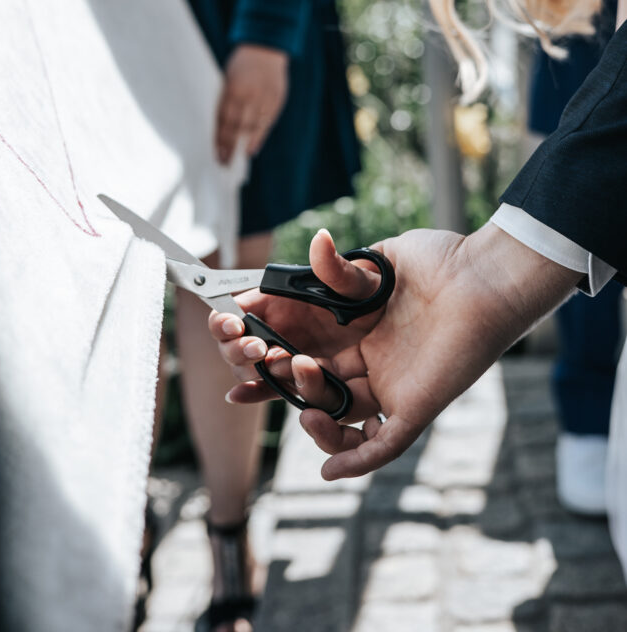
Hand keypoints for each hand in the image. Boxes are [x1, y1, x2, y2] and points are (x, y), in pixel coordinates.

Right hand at [209, 225, 579, 478]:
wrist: (488, 278)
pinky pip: (381, 446)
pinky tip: (327, 470)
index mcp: (347, 328)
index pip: (291, 343)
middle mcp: (362, 361)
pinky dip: (354, 460)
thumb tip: (316, 244)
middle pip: (303, 382)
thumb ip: (340, 270)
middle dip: (266, 375)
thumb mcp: (380, 262)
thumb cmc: (440, 262)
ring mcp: (387, 387)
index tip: (227, 329)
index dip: (257, 344)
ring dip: (306, 405)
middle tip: (248, 356)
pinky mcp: (414, 407)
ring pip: (334, 413)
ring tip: (297, 369)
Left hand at [215, 44, 288, 163]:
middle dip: (230, 146)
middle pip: (239, 127)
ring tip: (238, 158)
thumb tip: (220, 126)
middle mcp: (250, 96)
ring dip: (245, 144)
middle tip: (224, 162)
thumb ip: (226, 100)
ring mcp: (265, 98)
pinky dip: (259, 136)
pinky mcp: (277, 100)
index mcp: (233, 89)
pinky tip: (252, 147)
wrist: (266, 47)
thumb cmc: (240, 64)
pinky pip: (267, 122)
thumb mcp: (228, 78)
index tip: (216, 153)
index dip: (220, 139)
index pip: (225, 120)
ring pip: (254, 127)